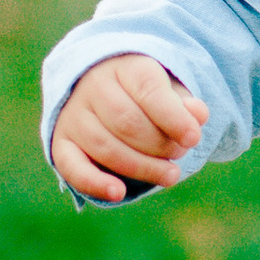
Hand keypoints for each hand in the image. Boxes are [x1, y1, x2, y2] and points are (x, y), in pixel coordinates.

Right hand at [52, 54, 206, 202]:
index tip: (194, 137)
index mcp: (124, 66)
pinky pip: (72, 166)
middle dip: (160, 145)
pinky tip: (119, 192)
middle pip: (128, 122)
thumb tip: (199, 115)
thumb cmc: (146, 93)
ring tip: (171, 175)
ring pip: (106, 146)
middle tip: (180, 154)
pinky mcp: (61, 142)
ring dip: (142, 167)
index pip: (149, 90)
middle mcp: (93, 87)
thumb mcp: (169, 89)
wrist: (102, 86)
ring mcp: (73, 115)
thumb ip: (185, 103)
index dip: (173, 117)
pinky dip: (95, 182)